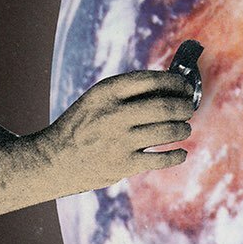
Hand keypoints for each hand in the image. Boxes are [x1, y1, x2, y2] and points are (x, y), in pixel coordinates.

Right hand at [0, 69, 194, 223]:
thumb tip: (171, 87)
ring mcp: (119, 140)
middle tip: (189, 108)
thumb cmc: (81, 126)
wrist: (53, 160)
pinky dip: (176, 154)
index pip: (151, 79)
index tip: (185, 86)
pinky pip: (161, 158)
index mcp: (106, 91)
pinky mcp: (123, 164)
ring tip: (184, 128)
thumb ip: (126, 94)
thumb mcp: (96, 100)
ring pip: (168, 131)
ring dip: (183, 128)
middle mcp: (114, 113)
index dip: (174, 82)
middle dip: (184, 106)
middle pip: (165, 105)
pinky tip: (181, 152)